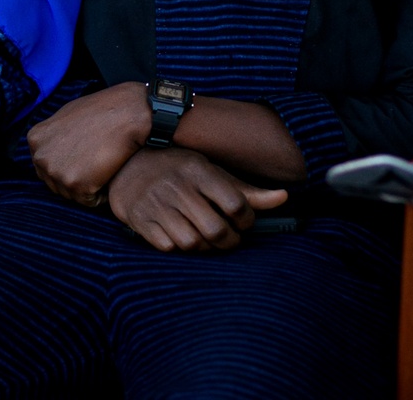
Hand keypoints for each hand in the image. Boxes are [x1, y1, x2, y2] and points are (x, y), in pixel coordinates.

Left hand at [27, 82, 149, 205]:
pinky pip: (90, 201)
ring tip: (104, 165)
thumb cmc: (102, 110)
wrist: (127, 113)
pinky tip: (111, 174)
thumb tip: (47, 148)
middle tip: (96, 161)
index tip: (84, 155)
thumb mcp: (66, 115)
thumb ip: (52, 135)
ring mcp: (56, 171)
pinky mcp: (76, 185)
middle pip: (55, 183)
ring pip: (72, 194)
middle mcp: (40, 157)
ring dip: (89, 187)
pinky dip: (102, 193)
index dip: (67, 164)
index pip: (45, 166)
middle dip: (76, 178)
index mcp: (36, 139)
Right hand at [107, 147, 287, 251]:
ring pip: (192, 243)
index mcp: (197, 170)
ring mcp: (156, 203)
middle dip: (229, 241)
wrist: (128, 165)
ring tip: (206, 240)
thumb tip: (284, 198)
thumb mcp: (210, 172)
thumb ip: (245, 190)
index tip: (243, 222)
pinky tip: (181, 237)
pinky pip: (168, 247)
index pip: (235, 203)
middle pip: (215, 230)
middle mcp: (177, 186)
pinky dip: (178, 248)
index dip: (246, 220)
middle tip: (229, 239)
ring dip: (204, 248)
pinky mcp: (140, 219)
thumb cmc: (178, 170)